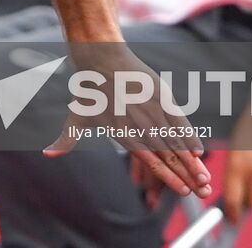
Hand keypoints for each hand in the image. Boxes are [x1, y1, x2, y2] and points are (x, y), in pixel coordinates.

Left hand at [43, 43, 211, 199]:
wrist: (101, 58)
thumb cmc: (89, 91)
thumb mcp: (76, 117)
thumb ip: (66, 141)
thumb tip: (46, 155)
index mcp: (124, 134)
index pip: (151, 162)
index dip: (169, 178)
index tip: (183, 191)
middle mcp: (141, 125)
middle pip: (169, 156)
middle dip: (187, 176)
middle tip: (203, 193)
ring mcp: (153, 111)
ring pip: (177, 141)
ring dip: (193, 161)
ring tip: (205, 178)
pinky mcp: (162, 97)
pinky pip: (180, 121)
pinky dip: (190, 136)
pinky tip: (199, 151)